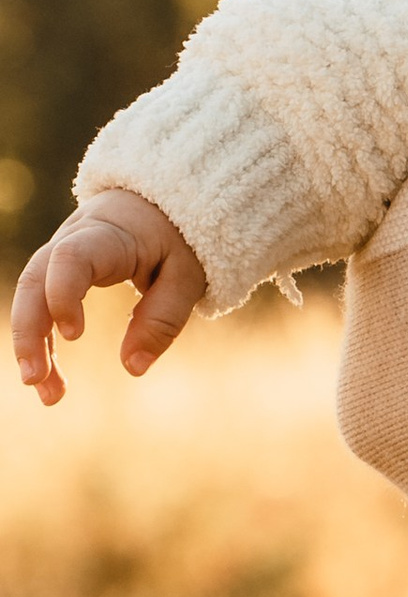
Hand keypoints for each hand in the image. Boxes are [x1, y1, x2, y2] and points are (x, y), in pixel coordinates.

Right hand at [12, 188, 207, 404]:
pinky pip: (40, 305)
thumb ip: (163, 318)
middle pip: (34, 279)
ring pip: (31, 296)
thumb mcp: (187, 275)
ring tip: (47, 394)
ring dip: (32, 346)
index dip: (63, 294)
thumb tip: (133, 368)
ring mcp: (60, 253)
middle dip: (30, 332)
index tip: (74, 335)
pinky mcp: (58, 271)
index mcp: (109, 234)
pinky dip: (44, 343)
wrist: (160, 201)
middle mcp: (74, 239)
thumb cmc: (179, 238)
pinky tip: (51, 379)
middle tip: (36, 379)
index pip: (71, 257)